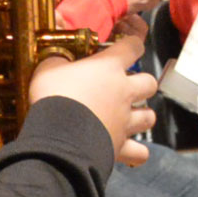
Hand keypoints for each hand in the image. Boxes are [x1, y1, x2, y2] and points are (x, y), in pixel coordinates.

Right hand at [29, 17, 158, 167]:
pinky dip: (137, 151)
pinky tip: (128, 148)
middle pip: (150, 83)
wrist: (58, 135)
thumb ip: (58, 57)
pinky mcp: (121, 146)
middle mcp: (124, 92)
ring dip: (142, 115)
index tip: (128, 44)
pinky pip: (140, 153)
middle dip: (142, 83)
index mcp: (109, 67)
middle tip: (126, 86)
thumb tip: (58, 49)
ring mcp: (125, 120)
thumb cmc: (54, 95)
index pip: (132, 47)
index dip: (132, 43)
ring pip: (149, 117)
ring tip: (130, 116)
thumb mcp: (47, 67)